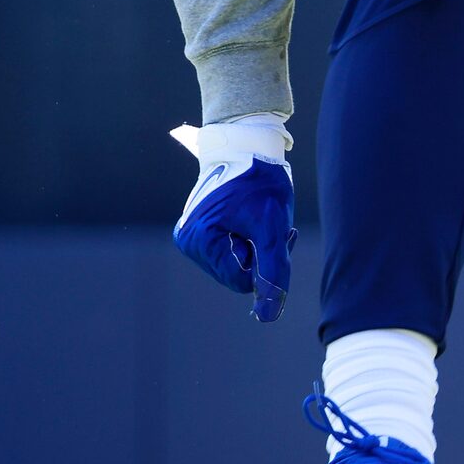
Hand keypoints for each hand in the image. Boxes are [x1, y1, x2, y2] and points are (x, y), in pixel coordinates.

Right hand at [170, 117, 295, 322]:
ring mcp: (190, 238)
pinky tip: (248, 220)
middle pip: (235, 276)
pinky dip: (245, 242)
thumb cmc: (261, 183)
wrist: (248, 148)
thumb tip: (267, 316)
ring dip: (253, 248)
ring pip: (233, 267)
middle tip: (268, 224)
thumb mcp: (273, 228)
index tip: (275, 232)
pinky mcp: (197, 234)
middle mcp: (188, 242)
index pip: (242, 282)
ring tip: (258, 219)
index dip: (265, 262)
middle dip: (257, 255)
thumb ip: (272, 272)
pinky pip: (227, 254)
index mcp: (200, 240)